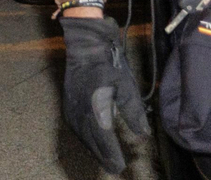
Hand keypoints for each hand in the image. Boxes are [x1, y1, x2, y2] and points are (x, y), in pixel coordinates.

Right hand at [60, 16, 148, 174]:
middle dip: (102, 155)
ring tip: (103, 158)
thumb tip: (142, 134)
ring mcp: (71, 105)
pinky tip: (90, 140)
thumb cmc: (109, 63)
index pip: (103, 137)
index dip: (111, 154)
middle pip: (90, 140)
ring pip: (81, 134)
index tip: (120, 166)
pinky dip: (84, 137)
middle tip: (114, 168)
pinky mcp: (67, 101)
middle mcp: (80, 109)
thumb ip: (134, 112)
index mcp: (95, 106)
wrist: (85, 44)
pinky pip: (75, 126)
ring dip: (92, 148)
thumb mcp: (127, 86)